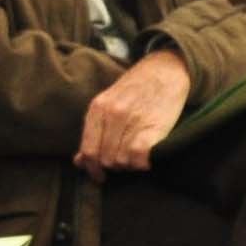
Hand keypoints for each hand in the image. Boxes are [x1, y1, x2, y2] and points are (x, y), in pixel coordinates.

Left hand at [76, 48, 192, 177]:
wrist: (166, 69)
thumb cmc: (136, 89)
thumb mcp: (109, 104)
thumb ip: (94, 132)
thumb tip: (79, 162)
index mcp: (98, 108)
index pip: (87, 149)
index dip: (92, 168)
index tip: (100, 176)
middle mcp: (113, 113)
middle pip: (105, 158)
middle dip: (114, 166)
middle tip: (125, 161)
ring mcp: (133, 118)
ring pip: (121, 160)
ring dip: (129, 165)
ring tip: (137, 156)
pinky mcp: (153, 125)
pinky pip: (138, 156)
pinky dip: (141, 163)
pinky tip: (147, 158)